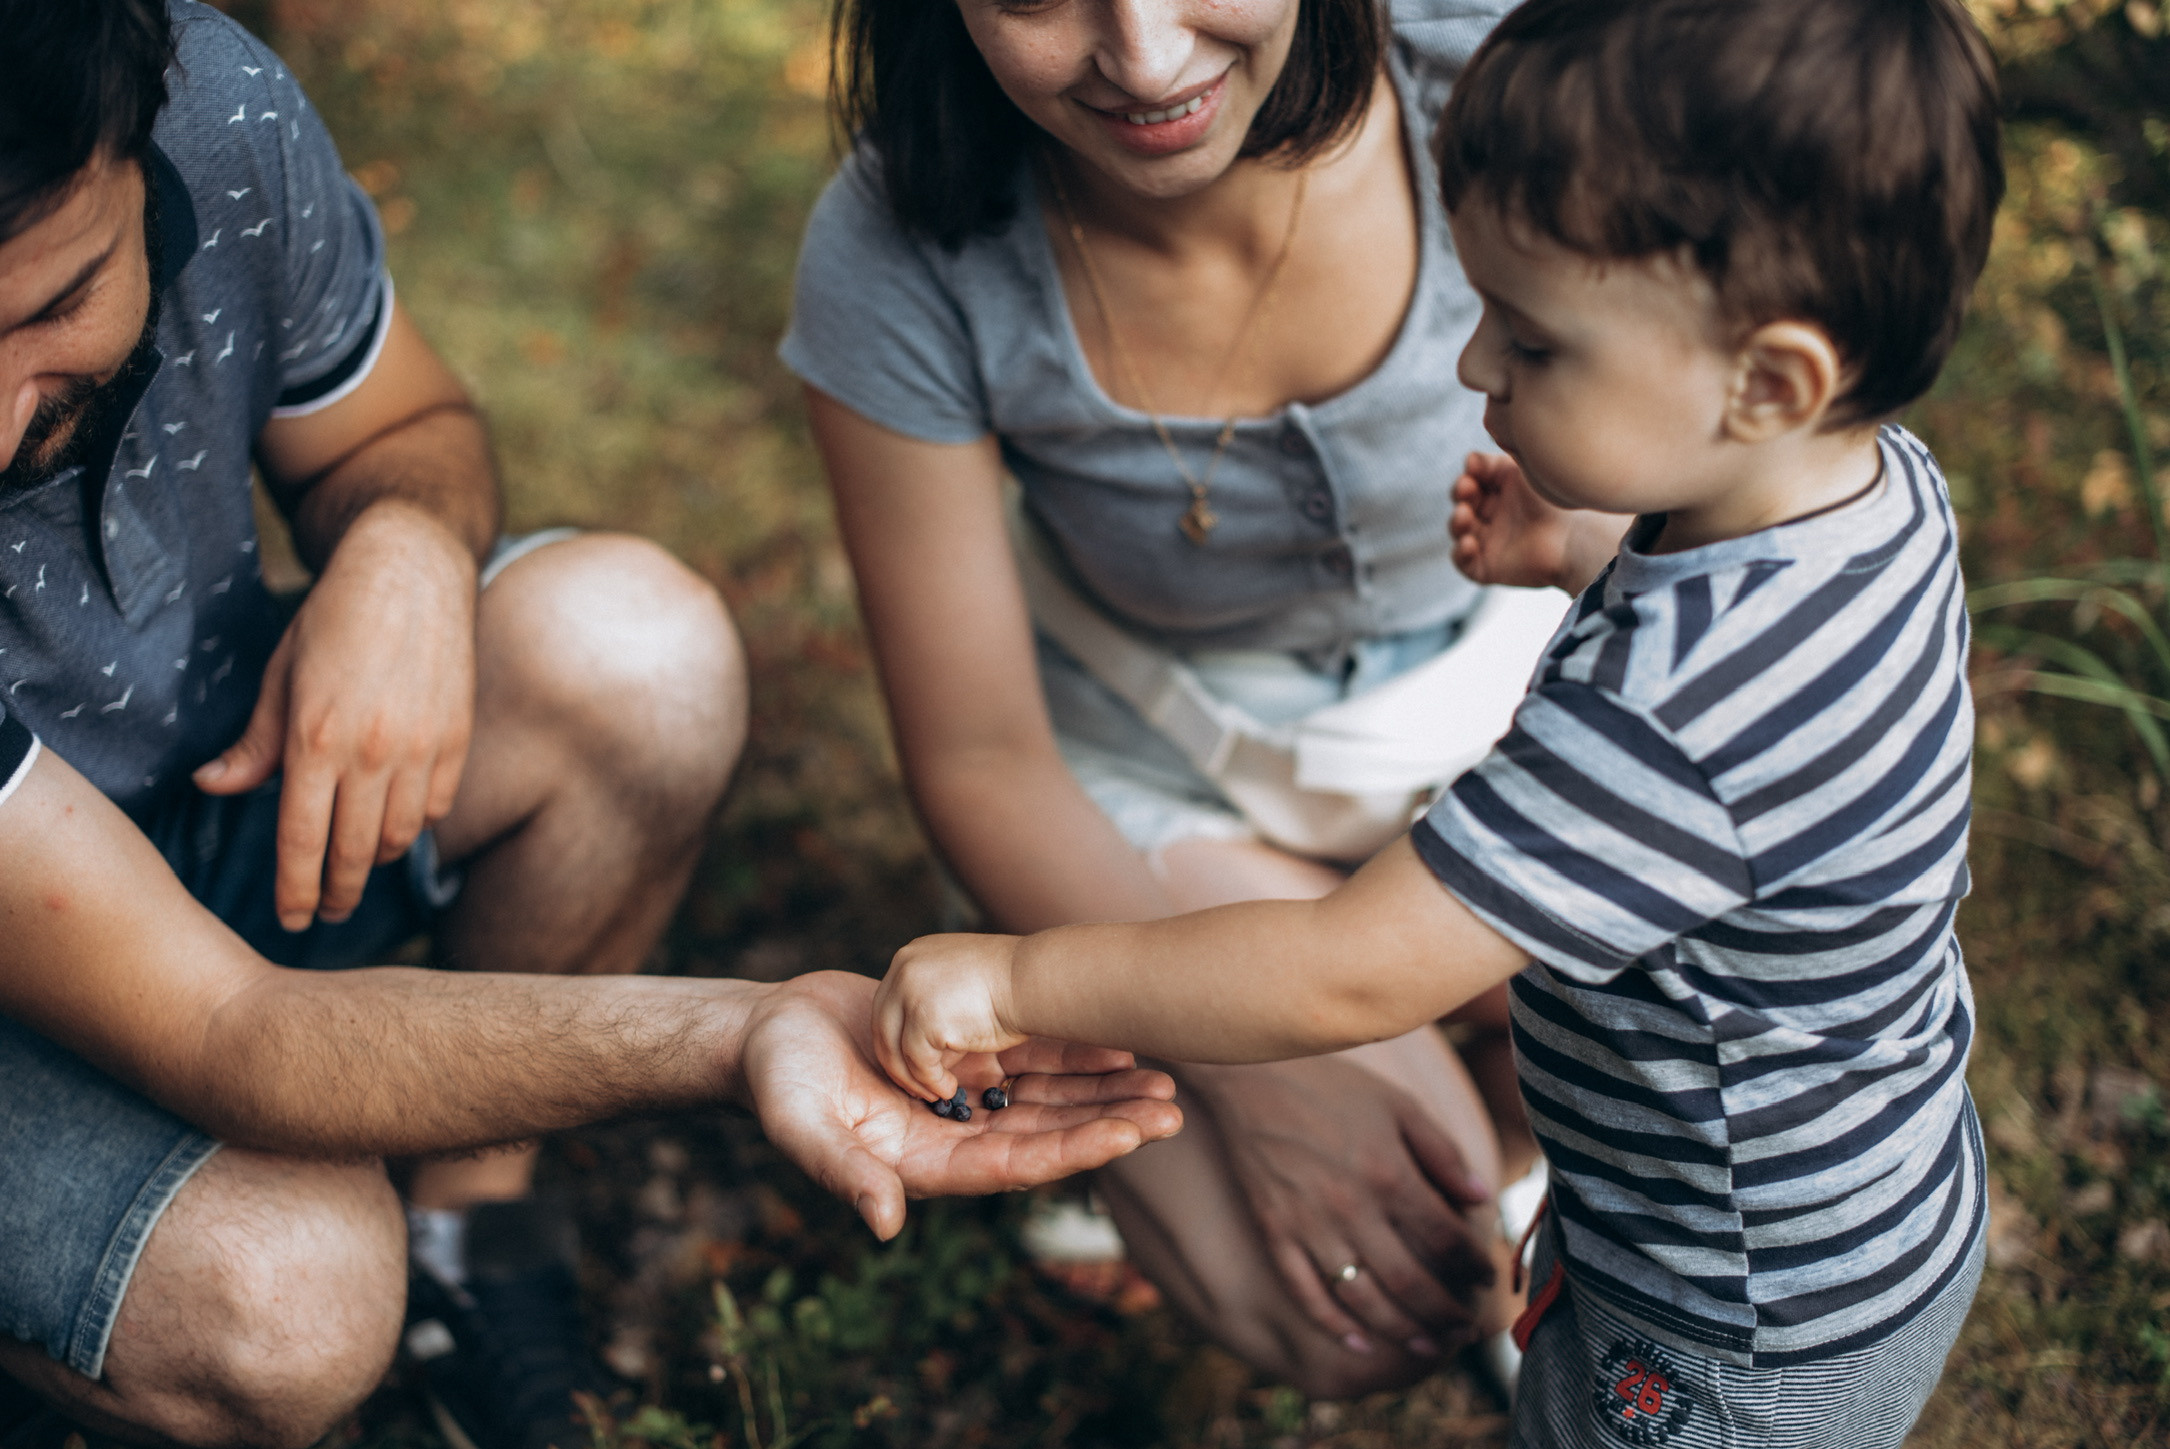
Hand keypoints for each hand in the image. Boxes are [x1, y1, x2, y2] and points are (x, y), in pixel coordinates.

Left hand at [194, 501, 478, 929]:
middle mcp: (372, 751)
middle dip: (338, 893)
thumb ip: (254, 743)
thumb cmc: (335, 617)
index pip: (301, 840)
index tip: (293, 918)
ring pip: (400, 836)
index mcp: (315, 737)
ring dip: (377, 861)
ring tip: (359, 867)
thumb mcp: (280, 674)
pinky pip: (437, 807)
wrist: (411, 570)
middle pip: (354, 852)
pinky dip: (415, 825)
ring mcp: (422, 748)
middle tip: (327, 914)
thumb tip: (213, 788)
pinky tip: (397, 824)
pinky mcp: (456, 738)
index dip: (296, 889)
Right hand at [739, 971, 1181, 1238]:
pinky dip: (1069, 1053)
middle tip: (1170, 1108)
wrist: (765, 1033)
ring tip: (1162, 1079)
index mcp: (926, 1162)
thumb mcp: (802, 1125)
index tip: (1127, 1139)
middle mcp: (955, 1133)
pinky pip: (1026, 1057)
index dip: (1072, 1152)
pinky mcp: (961, 1056)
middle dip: (1108, 1121)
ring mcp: (962, 1096)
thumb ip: (844, 1173)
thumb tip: (886, 1225)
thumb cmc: (776, 1082)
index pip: (1014, 1164)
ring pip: (1047, 1096)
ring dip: (1102, 1090)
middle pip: (1047, 1132)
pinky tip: (1115, 1042)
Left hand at [873, 932, 1028, 1101]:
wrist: (1034, 980)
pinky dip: (931, 1082)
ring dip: (913, 1078)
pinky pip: (917, 1063)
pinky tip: (949, 1089)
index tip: (908, 1063)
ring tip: (936, 1092)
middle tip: (914, 1087)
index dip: (896, 1038)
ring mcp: (910, 992)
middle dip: (897, 1062)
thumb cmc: (1011, 985)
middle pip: (882, 1027)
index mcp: (911, 956)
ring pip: (895, 1049)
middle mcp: (903, 969)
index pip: (888, 1005)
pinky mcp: (923, 1019)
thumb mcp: (961, 987)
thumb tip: (927, 1052)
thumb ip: (936, 1010)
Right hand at [1187, 1056, 1494, 1355]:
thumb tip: (1481, 1196)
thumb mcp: (1398, 1105)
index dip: (1473, 1264)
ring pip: (1363, 1298)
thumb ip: (1442, 1152)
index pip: (1446, 1237)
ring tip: (1430, 1347)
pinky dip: (1333, 1326)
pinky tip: (1359, 1344)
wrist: (1251, 1075)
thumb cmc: (1332, 1086)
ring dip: (1401, 1331)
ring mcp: (1309, 1225)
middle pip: (1410, 1280)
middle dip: (1446, 1313)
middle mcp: (1352, 1207)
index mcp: (1388, 1172)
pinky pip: (1305, 1293)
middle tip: (1467, 1330)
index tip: (1486, 1277)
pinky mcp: (1274, 1232)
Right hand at [1450, 451, 1578, 590]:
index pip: (1475, 483)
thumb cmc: (1553, 503)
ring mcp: (1491, 543)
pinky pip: (1464, 563)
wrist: (1572, 540)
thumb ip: (1494, 462)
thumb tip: (1468, 460)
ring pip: (1460, 532)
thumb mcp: (1522, 473)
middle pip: (1464, 504)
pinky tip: (1469, 543)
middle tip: (1467, 488)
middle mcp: (1496, 517)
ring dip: (1457, 521)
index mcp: (1503, 494)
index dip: (1469, 476)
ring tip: (1464, 514)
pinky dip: (1461, 553)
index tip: (1472, 471)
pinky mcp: (1489, 568)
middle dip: (1461, 494)